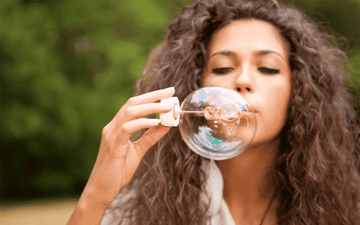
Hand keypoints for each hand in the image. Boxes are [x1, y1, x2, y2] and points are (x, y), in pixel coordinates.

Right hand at [83, 87, 174, 205]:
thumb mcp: (139, 150)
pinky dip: (143, 123)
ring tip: (167, 107)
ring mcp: (111, 134)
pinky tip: (156, 122)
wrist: (102, 189)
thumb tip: (166, 125)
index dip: (151, 96)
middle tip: (170, 91)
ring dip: (151, 107)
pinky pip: (128, 128)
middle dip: (153, 95)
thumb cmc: (118, 170)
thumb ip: (151, 137)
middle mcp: (113, 126)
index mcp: (118, 126)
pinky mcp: (113, 144)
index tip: (168, 92)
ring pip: (130, 111)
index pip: (134, 104)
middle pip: (132, 102)